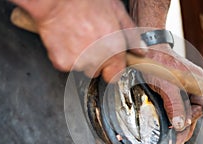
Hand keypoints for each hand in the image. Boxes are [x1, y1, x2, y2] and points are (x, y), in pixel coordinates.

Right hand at [11, 0, 145, 80]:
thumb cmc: (85, 1)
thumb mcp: (116, 11)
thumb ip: (131, 34)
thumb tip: (141, 51)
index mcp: (114, 50)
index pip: (115, 76)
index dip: (111, 68)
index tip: (109, 62)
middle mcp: (97, 60)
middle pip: (96, 71)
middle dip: (95, 60)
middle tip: (89, 40)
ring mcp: (78, 63)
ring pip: (82, 67)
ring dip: (80, 57)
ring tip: (77, 37)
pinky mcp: (61, 62)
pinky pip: (66, 64)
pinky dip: (65, 55)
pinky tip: (66, 39)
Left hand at [143, 44, 202, 143]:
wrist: (145, 48)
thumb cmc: (159, 63)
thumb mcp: (168, 87)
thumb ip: (176, 106)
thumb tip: (182, 125)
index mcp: (199, 83)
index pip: (200, 109)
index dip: (190, 124)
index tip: (180, 136)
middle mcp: (194, 85)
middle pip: (193, 110)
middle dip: (185, 125)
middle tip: (176, 140)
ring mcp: (184, 85)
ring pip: (184, 107)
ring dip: (179, 120)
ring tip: (173, 135)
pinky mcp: (173, 86)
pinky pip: (176, 102)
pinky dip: (173, 112)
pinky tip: (168, 121)